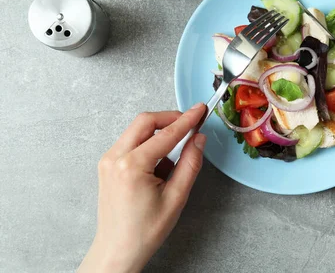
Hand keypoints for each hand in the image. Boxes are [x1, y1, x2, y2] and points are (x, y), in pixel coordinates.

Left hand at [78, 104, 207, 272]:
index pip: (166, 134)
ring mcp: (108, 160)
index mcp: (132, 166)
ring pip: (137, 130)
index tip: (200, 110)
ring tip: (172, 163)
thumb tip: (198, 139)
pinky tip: (158, 168)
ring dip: (159, 135)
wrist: (117, 250)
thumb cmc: (144, 231)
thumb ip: (190, 163)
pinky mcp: (107, 164)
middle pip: (145, 121)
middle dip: (170, 119)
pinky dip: (148, 146)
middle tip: (190, 123)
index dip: (187, 120)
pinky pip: (131, 143)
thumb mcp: (176, 198)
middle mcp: (115, 157)